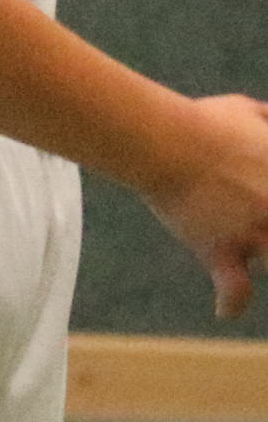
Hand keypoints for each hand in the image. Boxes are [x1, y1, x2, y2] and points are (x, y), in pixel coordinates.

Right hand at [149, 94, 267, 316]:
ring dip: (266, 261)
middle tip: (259, 233)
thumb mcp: (245, 110)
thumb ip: (266, 120)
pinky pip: (235, 290)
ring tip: (253, 258)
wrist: (163, 140)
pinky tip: (225, 311)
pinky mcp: (220, 251)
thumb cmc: (201, 121)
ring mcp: (254, 234)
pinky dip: (231, 303)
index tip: (265, 205)